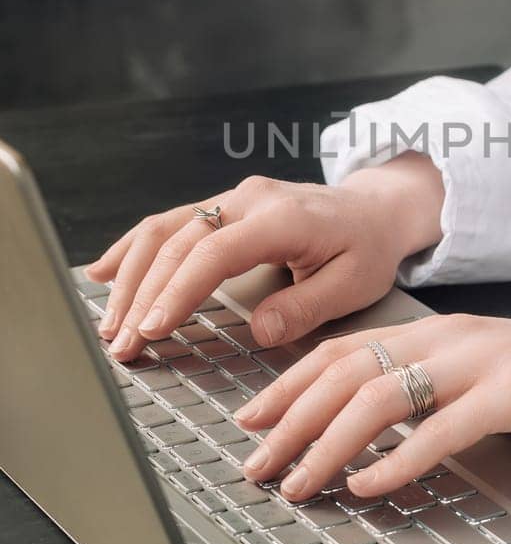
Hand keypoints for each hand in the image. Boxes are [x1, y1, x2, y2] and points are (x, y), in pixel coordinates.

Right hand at [86, 154, 444, 360]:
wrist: (374, 210)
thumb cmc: (366, 248)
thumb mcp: (354, 284)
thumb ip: (306, 307)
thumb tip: (260, 331)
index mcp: (282, 217)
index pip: (215, 253)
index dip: (178, 291)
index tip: (153, 328)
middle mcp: (249, 200)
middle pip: (179, 243)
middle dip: (143, 295)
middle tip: (123, 344)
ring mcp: (232, 199)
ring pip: (165, 230)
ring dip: (130, 276)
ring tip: (109, 323)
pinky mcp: (221, 207)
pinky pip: (169, 224)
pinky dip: (134, 249)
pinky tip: (103, 272)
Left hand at [235, 314, 510, 500]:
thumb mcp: (474, 375)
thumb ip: (423, 390)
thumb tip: (360, 426)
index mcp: (432, 332)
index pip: (339, 351)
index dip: (287, 385)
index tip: (250, 420)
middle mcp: (447, 339)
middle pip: (346, 373)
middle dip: (291, 422)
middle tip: (257, 465)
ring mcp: (480, 363)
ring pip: (381, 397)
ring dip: (330, 445)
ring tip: (301, 484)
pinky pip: (441, 429)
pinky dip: (399, 461)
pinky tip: (371, 486)